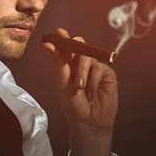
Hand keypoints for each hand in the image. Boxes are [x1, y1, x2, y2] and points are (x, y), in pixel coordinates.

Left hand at [43, 28, 117, 155]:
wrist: (90, 122)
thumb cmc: (73, 105)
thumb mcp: (63, 83)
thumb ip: (58, 62)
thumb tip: (48, 44)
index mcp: (67, 64)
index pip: (64, 46)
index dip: (62, 37)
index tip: (58, 32)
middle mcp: (81, 63)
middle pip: (79, 45)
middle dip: (74, 46)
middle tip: (68, 53)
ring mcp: (94, 67)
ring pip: (88, 56)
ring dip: (82, 72)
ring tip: (80, 88)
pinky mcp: (107, 73)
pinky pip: (99, 68)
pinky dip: (93, 80)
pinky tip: (92, 93)